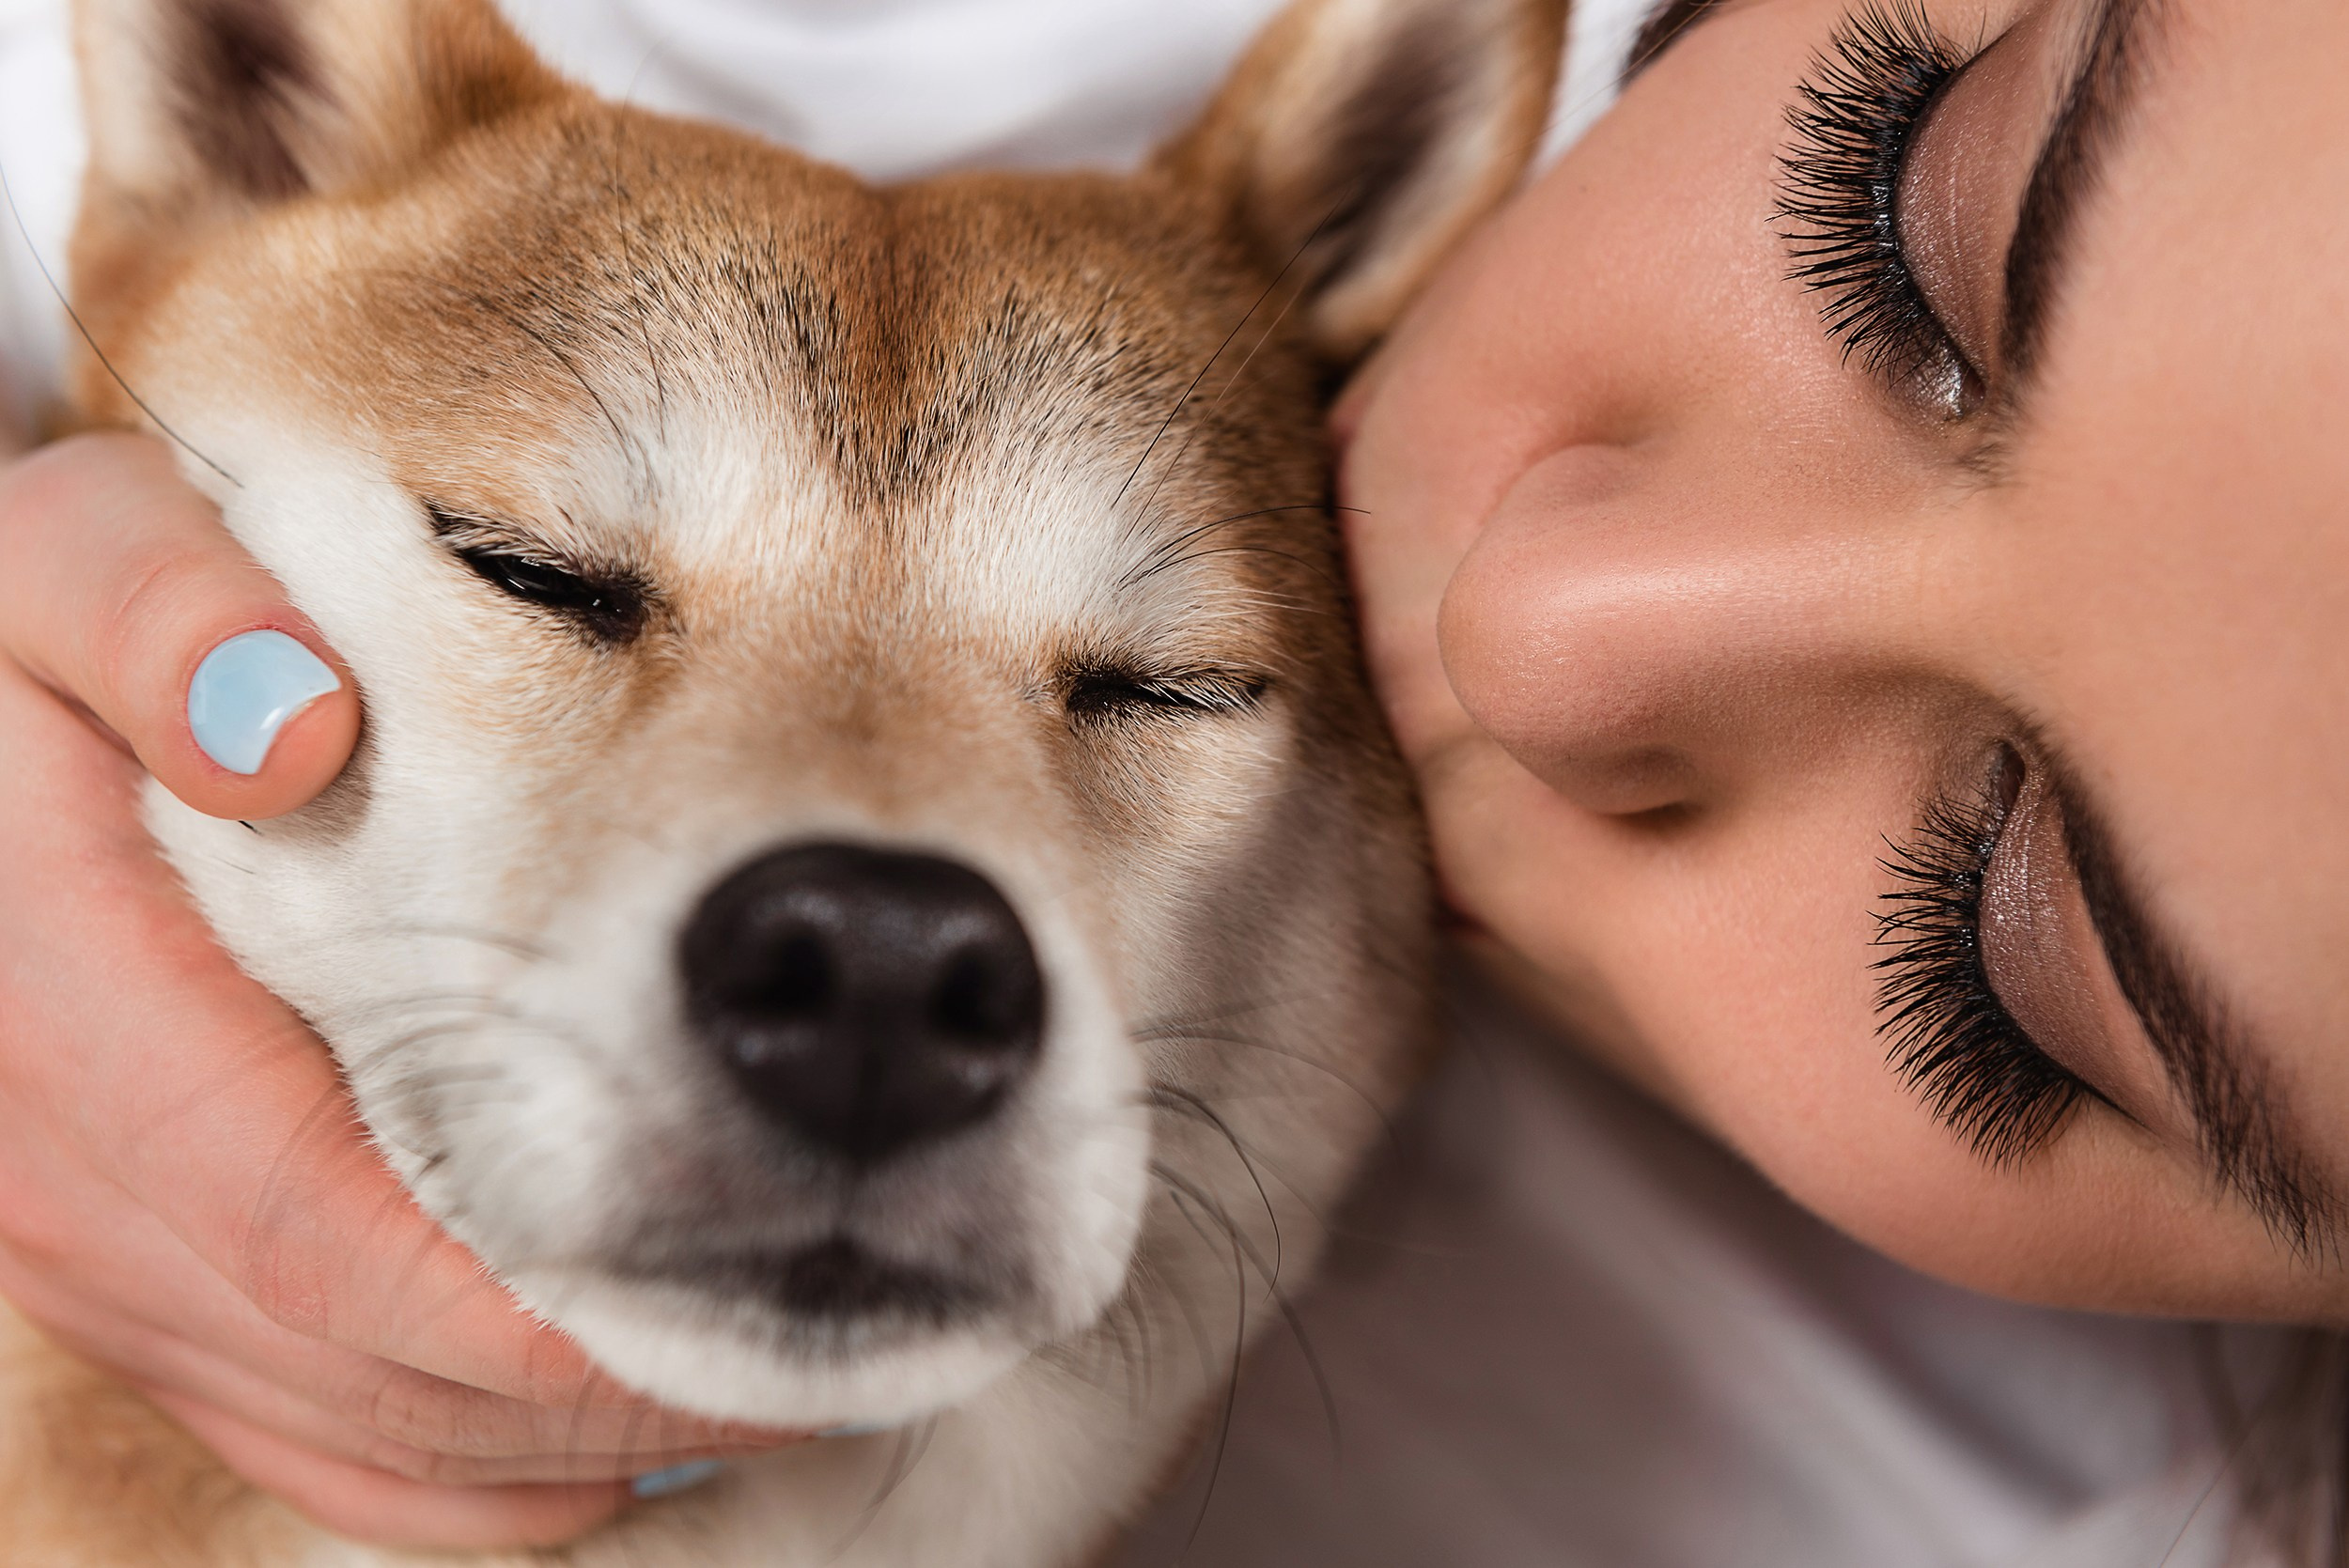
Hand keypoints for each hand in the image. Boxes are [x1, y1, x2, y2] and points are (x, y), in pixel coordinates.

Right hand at [0, 434, 787, 1548]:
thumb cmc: (26, 655)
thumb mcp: (65, 557)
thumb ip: (151, 607)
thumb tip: (281, 727)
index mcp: (72, 1017)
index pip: (327, 1235)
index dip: (541, 1290)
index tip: (749, 1269)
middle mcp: (77, 1191)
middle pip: (375, 1374)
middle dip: (605, 1378)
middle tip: (835, 1326)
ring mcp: (104, 1273)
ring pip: (368, 1440)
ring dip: (576, 1434)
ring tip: (782, 1363)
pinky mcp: (145, 1305)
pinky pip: (333, 1453)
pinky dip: (495, 1462)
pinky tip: (631, 1399)